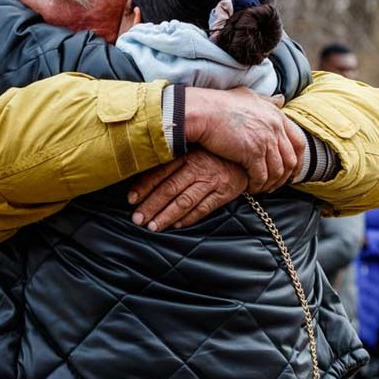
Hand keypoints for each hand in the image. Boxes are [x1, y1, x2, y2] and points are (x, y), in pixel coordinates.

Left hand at [128, 148, 248, 231]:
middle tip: (137, 219)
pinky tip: (177, 226)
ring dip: (166, 215)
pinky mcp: (224, 193)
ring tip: (153, 227)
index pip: (161, 172)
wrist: (247, 158)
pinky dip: (189, 218)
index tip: (131, 200)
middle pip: (169, 189)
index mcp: (187, 154)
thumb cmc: (214, 155)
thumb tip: (144, 174)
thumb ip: (174, 161)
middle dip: (151, 206)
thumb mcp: (194, 151)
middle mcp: (198, 167)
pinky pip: (204, 208)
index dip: (144, 186)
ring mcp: (212, 181)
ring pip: (184, 201)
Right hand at [184, 87, 305, 192]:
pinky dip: (258, 185)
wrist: (203, 111)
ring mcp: (265, 140)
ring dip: (271, 183)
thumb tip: (281, 99)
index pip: (299, 142)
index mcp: (277, 116)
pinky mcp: (252, 152)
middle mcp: (275, 128)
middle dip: (285, 176)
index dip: (298, 161)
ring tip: (262, 188)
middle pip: (291, 160)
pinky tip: (250, 188)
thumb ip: (267, 100)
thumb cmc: (220, 103)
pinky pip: (261, 176)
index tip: (292, 172)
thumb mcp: (249, 96)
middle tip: (276, 185)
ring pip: (277, 171)